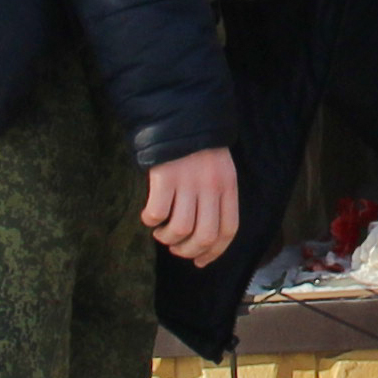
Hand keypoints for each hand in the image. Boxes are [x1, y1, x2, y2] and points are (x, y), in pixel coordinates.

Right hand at [140, 149, 240, 263]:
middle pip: (205, 235)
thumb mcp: (219, 170)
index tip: (200, 262)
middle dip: (189, 251)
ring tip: (162, 232)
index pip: (228, 231)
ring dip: (168, 238)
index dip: (214, 253)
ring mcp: (188, 181)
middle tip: (176, 248)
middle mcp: (211, 186)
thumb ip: (217, 198)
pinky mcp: (165, 176)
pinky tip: (150, 216)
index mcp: (227, 187)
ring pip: (181, 228)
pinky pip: (157, 212)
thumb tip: (205, 237)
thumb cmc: (198, 148)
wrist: (180, 115)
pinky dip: (151, 220)